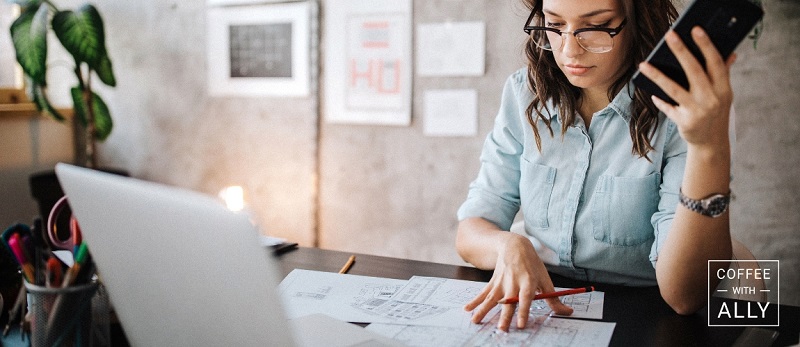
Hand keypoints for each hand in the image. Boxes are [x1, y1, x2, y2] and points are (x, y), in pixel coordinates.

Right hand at [463, 233, 572, 330]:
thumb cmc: (532, 264)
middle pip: (508, 302)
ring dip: (483, 310)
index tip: (521, 324)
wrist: (514, 245)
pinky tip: (467, 309)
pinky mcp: (493, 282)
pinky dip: (474, 301)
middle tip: (501, 329)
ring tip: (476, 321)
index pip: (526, 298)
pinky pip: (483, 293)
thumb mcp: (545, 279)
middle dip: (504, 316)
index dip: (523, 311)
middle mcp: (513, 282)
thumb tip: (567, 313)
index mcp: (528, 281)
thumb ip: (554, 298)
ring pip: (491, 298)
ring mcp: (501, 282)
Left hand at [638, 27, 734, 150]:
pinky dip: (659, 100)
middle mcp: (712, 98)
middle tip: (669, 36)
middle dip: (681, 51)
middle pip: (694, 71)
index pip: (715, 62)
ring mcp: (697, 111)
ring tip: (643, 65)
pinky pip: (667, 107)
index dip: (706, 46)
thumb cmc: (715, 112)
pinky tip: (651, 94)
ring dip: (657, 76)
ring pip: (673, 88)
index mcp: (723, 88)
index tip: (696, 30)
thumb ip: (723, 74)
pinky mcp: (684, 122)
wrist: (712, 142)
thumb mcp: (723, 94)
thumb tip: (730, 53)